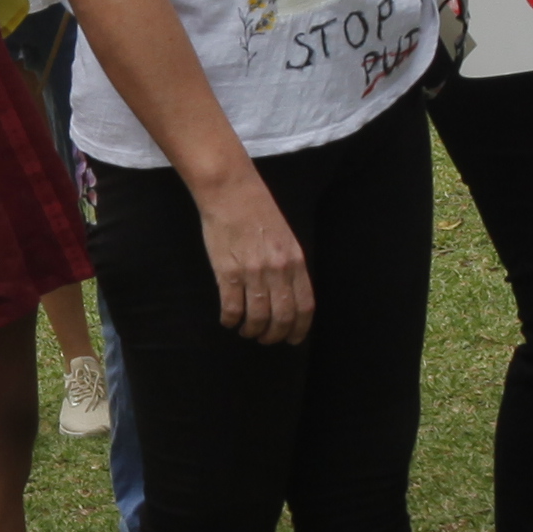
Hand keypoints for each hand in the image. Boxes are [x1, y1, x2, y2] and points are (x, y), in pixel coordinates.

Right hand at [196, 164, 313, 344]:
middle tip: (265, 339)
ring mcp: (253, 272)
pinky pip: (232, 307)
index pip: (304, 306)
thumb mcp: (285, 239)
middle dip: (274, 336)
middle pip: (282, 317)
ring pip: (257, 317)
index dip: (299, 329)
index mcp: (296, 261)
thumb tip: (288, 297)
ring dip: (252, 331)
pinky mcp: (227, 272)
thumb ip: (290, 267)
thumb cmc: (258, 212)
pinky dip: (230, 320)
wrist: (231, 192)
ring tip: (246, 330)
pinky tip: (228, 319)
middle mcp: (278, 270)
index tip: (292, 340)